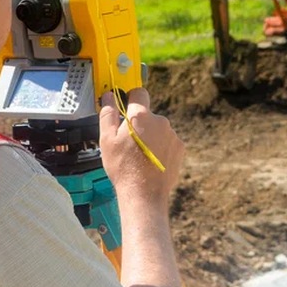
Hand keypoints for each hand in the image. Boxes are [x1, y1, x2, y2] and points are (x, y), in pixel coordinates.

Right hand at [99, 88, 184, 207]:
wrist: (144, 194)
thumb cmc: (122, 167)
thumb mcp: (107, 140)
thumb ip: (108, 114)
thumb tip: (108, 96)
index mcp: (141, 116)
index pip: (139, 93)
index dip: (130, 98)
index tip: (125, 107)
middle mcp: (160, 121)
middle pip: (148, 115)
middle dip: (139, 124)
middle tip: (128, 142)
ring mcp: (172, 134)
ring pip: (158, 129)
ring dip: (150, 137)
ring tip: (140, 156)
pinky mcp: (179, 148)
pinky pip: (167, 141)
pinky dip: (160, 147)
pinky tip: (151, 161)